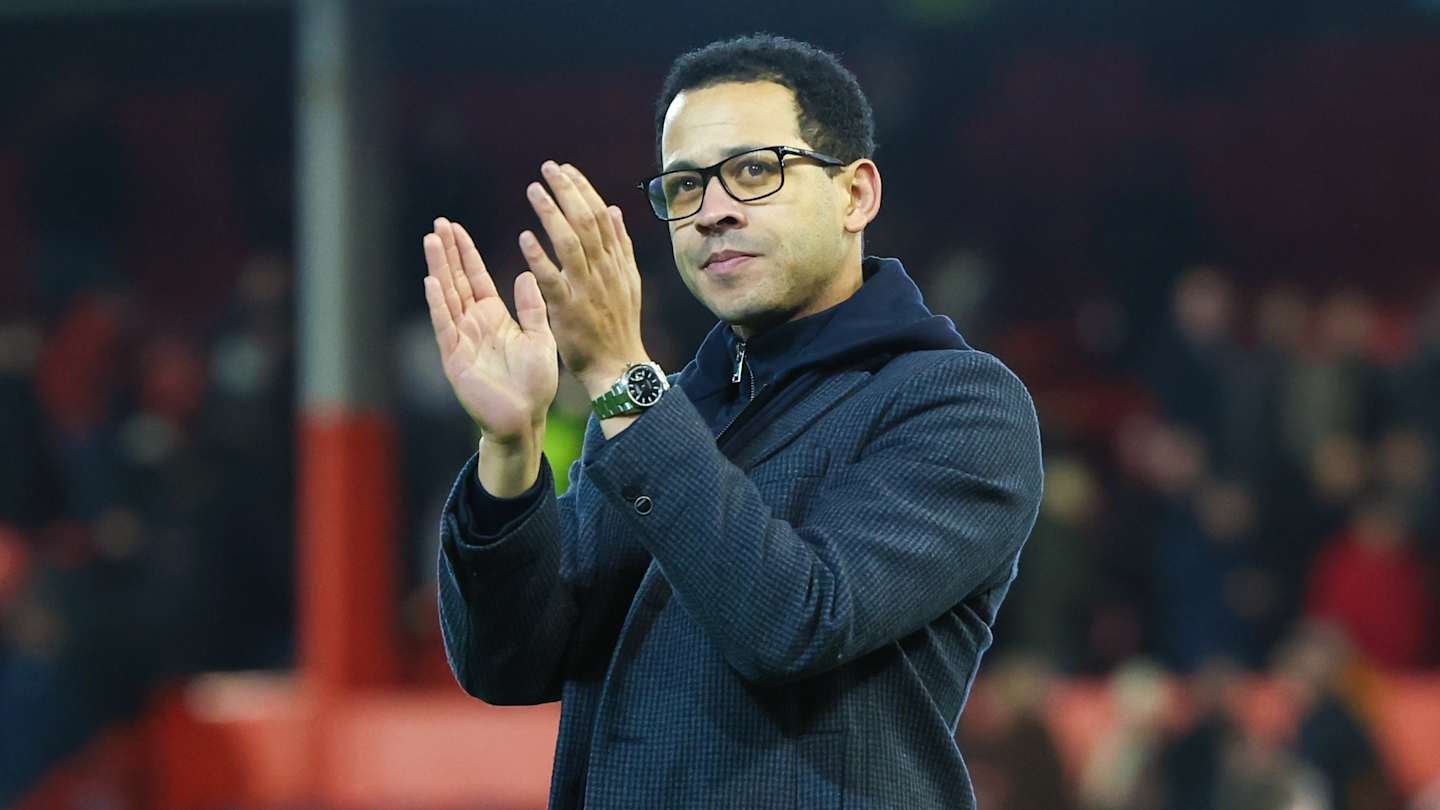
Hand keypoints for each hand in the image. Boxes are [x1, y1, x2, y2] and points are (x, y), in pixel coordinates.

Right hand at [422, 217, 557, 444]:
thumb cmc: (535, 383)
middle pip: (456, 281)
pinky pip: (446, 326)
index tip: (455, 228)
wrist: (525, 417)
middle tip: (438, 223)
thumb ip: (532, 307)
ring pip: (447, 297)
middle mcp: (474, 324)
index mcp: (494, 316)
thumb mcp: (540, 337)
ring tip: (432, 241)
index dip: (465, 253)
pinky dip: (439, 304)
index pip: (475, 278)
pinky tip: (432, 282)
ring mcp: (461, 339)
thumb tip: (526, 274)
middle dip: (448, 253)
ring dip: (439, 269)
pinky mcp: (455, 357)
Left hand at [519, 161, 648, 396]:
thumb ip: (620, 246)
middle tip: (547, 168)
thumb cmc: (617, 324)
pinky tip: (524, 238)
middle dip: (567, 191)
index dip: (583, 189)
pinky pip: (552, 280)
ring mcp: (587, 289)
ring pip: (571, 244)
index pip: (600, 215)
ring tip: (534, 191)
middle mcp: (604, 271)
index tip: (565, 170)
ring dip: (551, 214)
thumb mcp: (628, 281)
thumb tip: (613, 209)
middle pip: (586, 222)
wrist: (617, 365)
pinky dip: (539, 258)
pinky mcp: (568, 310)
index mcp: (616, 262)